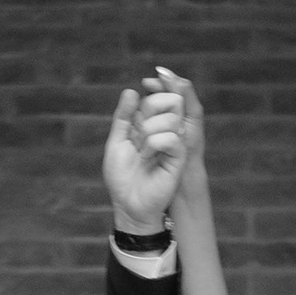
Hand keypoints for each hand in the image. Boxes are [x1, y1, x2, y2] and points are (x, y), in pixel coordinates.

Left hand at [104, 73, 190, 230]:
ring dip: (149, 132)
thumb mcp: (116, 142)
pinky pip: (172, 137)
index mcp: (149, 123)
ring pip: (171, 117)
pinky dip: (155, 144)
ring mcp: (173, 143)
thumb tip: (132, 90)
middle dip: (150, 110)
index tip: (137, 101)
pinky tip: (149, 158)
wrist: (127, 203)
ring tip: (142, 151)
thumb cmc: (121, 177)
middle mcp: (164, 130)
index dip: (151, 92)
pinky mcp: (179, 157)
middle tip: (138, 133)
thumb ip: (123, 116)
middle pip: (171, 100)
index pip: (157, 96)